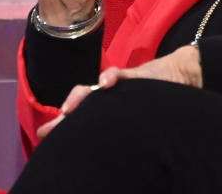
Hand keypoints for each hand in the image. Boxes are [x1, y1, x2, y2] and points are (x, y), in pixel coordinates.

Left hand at [36, 45, 201, 139]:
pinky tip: (107, 82)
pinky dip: (112, 78)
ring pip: (94, 89)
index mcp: (106, 104)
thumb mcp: (132, 110)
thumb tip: (96, 148)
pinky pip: (122, 75)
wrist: (178, 72)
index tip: (43, 136)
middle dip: (65, 112)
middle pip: (81, 101)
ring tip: (69, 108)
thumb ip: (115, 125)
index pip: (81, 113)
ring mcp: (120, 84)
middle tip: (51, 127)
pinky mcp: (137, 76)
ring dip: (80, 97)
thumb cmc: (153, 94)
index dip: (62, 124)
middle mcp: (108, 94)